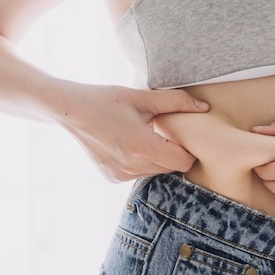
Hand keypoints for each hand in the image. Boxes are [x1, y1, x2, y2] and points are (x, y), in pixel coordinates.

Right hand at [50, 81, 209, 181]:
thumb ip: (176, 102)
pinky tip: (130, 142)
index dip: (188, 147)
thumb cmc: (107, 100)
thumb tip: (204, 109)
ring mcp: (121, 175)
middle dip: (173, 151)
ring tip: (145, 134)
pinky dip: (141, 161)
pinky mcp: (113, 177)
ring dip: (157, 157)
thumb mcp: (143, 97)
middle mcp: (132, 167)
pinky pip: (139, 173)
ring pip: (156, 171)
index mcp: (143, 147)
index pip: (184, 161)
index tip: (182, 132)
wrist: (71, 111)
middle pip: (171, 167)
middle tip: (163, 130)